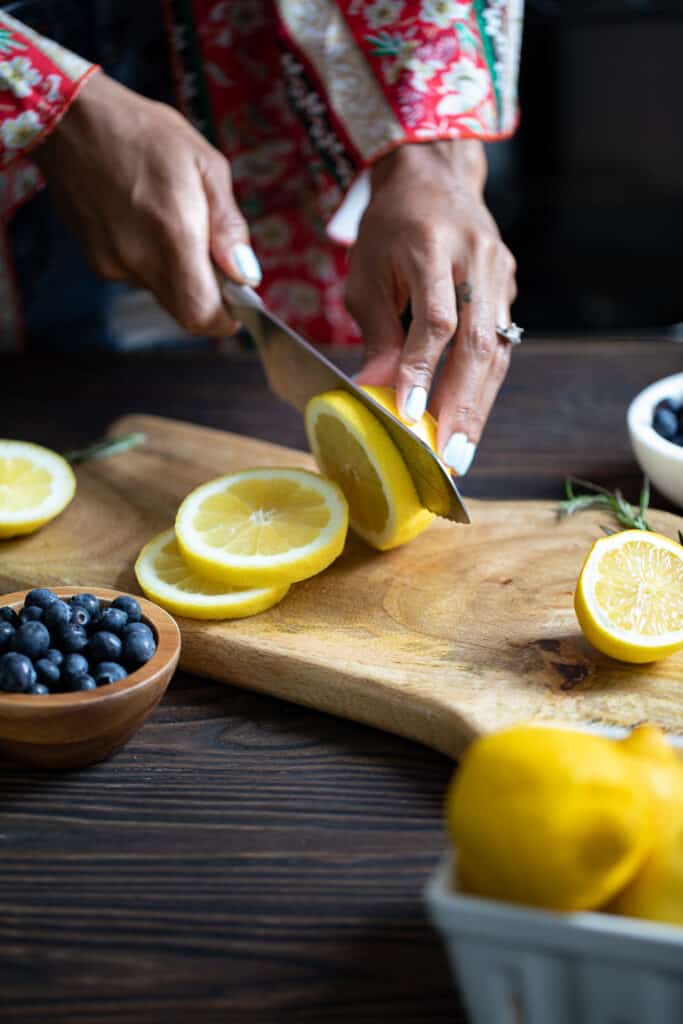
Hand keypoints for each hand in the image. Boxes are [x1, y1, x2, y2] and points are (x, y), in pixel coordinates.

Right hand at [32, 71, 261, 335]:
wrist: (68, 118)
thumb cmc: (143, 132)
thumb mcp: (205, 164)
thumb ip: (228, 225)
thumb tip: (246, 274)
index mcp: (173, 234)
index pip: (202, 314)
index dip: (225, 319)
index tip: (238, 302)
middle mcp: (139, 258)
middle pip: (184, 312)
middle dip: (207, 296)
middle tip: (213, 258)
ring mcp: (112, 263)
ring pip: (162, 293)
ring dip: (178, 273)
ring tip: (171, 222)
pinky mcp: (95, 260)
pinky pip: (137, 276)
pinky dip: (151, 260)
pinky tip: (144, 220)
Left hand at [346, 140, 516, 474]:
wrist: (434, 177)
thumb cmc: (390, 228)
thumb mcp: (367, 273)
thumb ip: (377, 332)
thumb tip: (375, 390)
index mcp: (432, 246)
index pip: (437, 320)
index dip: (424, 369)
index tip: (410, 413)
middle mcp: (476, 258)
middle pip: (479, 344)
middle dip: (464, 406)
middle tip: (450, 457)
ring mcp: (501, 272)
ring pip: (497, 350)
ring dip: (479, 406)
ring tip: (462, 452)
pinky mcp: (510, 285)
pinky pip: (499, 343)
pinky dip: (483, 385)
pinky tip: (467, 418)